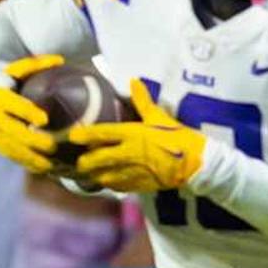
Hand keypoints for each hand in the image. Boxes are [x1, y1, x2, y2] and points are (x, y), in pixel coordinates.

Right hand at [0, 54, 64, 173]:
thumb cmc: (8, 80)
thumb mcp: (18, 70)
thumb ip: (37, 64)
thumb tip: (60, 60)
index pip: (12, 105)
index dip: (26, 112)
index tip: (44, 119)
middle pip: (12, 132)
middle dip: (31, 141)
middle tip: (52, 146)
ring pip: (11, 149)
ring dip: (31, 159)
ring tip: (51, 165)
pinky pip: (12, 157)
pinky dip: (28, 164)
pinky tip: (46, 169)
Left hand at [68, 79, 205, 191]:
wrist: (195, 163)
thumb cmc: (178, 137)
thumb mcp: (160, 117)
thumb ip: (143, 101)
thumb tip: (133, 81)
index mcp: (133, 134)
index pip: (103, 133)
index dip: (86, 135)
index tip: (72, 136)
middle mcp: (129, 153)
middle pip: (99, 159)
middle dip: (85, 162)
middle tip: (78, 162)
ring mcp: (133, 171)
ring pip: (106, 175)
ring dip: (96, 175)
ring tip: (89, 174)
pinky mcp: (140, 184)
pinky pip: (119, 186)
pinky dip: (111, 184)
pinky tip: (108, 182)